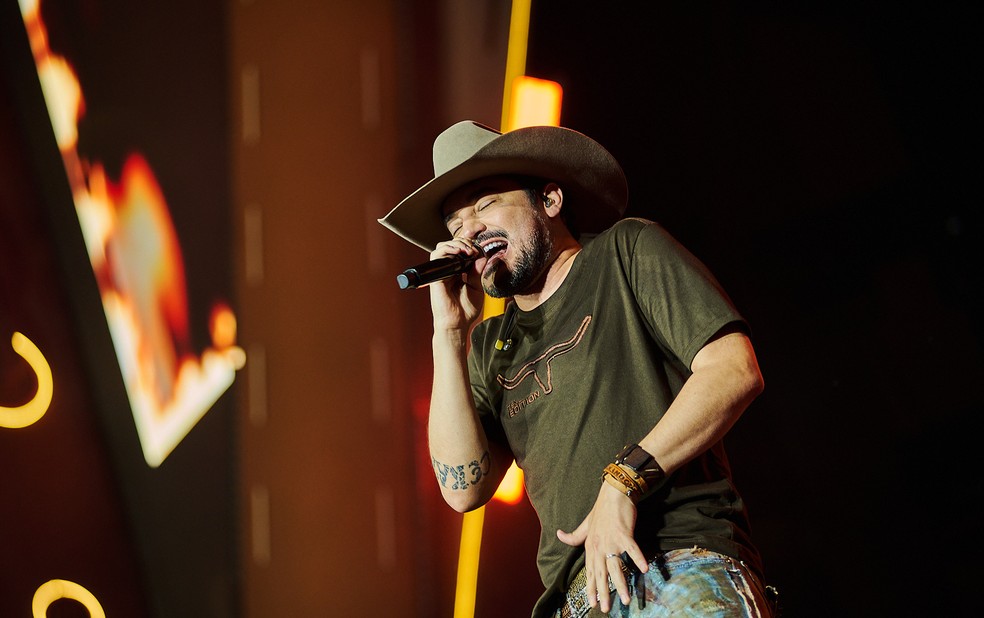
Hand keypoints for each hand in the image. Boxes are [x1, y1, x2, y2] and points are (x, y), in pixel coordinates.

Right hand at [428, 238, 484, 330]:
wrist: (457, 323)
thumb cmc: (466, 309)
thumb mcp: (478, 287)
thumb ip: (478, 271)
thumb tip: (482, 256)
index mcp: (458, 270)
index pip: (461, 248)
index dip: (469, 238)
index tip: (481, 230)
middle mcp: (448, 268)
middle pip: (453, 244)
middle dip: (465, 239)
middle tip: (475, 248)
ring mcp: (441, 271)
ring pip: (443, 246)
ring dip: (457, 243)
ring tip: (468, 250)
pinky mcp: (436, 275)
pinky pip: (437, 255)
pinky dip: (448, 249)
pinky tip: (460, 252)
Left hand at [556, 483, 647, 612]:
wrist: (613, 493)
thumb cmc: (601, 510)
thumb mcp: (585, 524)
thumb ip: (574, 535)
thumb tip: (558, 534)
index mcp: (590, 545)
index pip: (590, 571)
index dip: (591, 587)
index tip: (592, 602)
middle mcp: (599, 545)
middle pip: (601, 573)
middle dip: (603, 592)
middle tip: (604, 608)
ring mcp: (611, 540)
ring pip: (615, 566)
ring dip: (620, 583)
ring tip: (626, 599)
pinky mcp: (624, 533)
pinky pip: (631, 549)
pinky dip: (638, 558)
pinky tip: (644, 569)